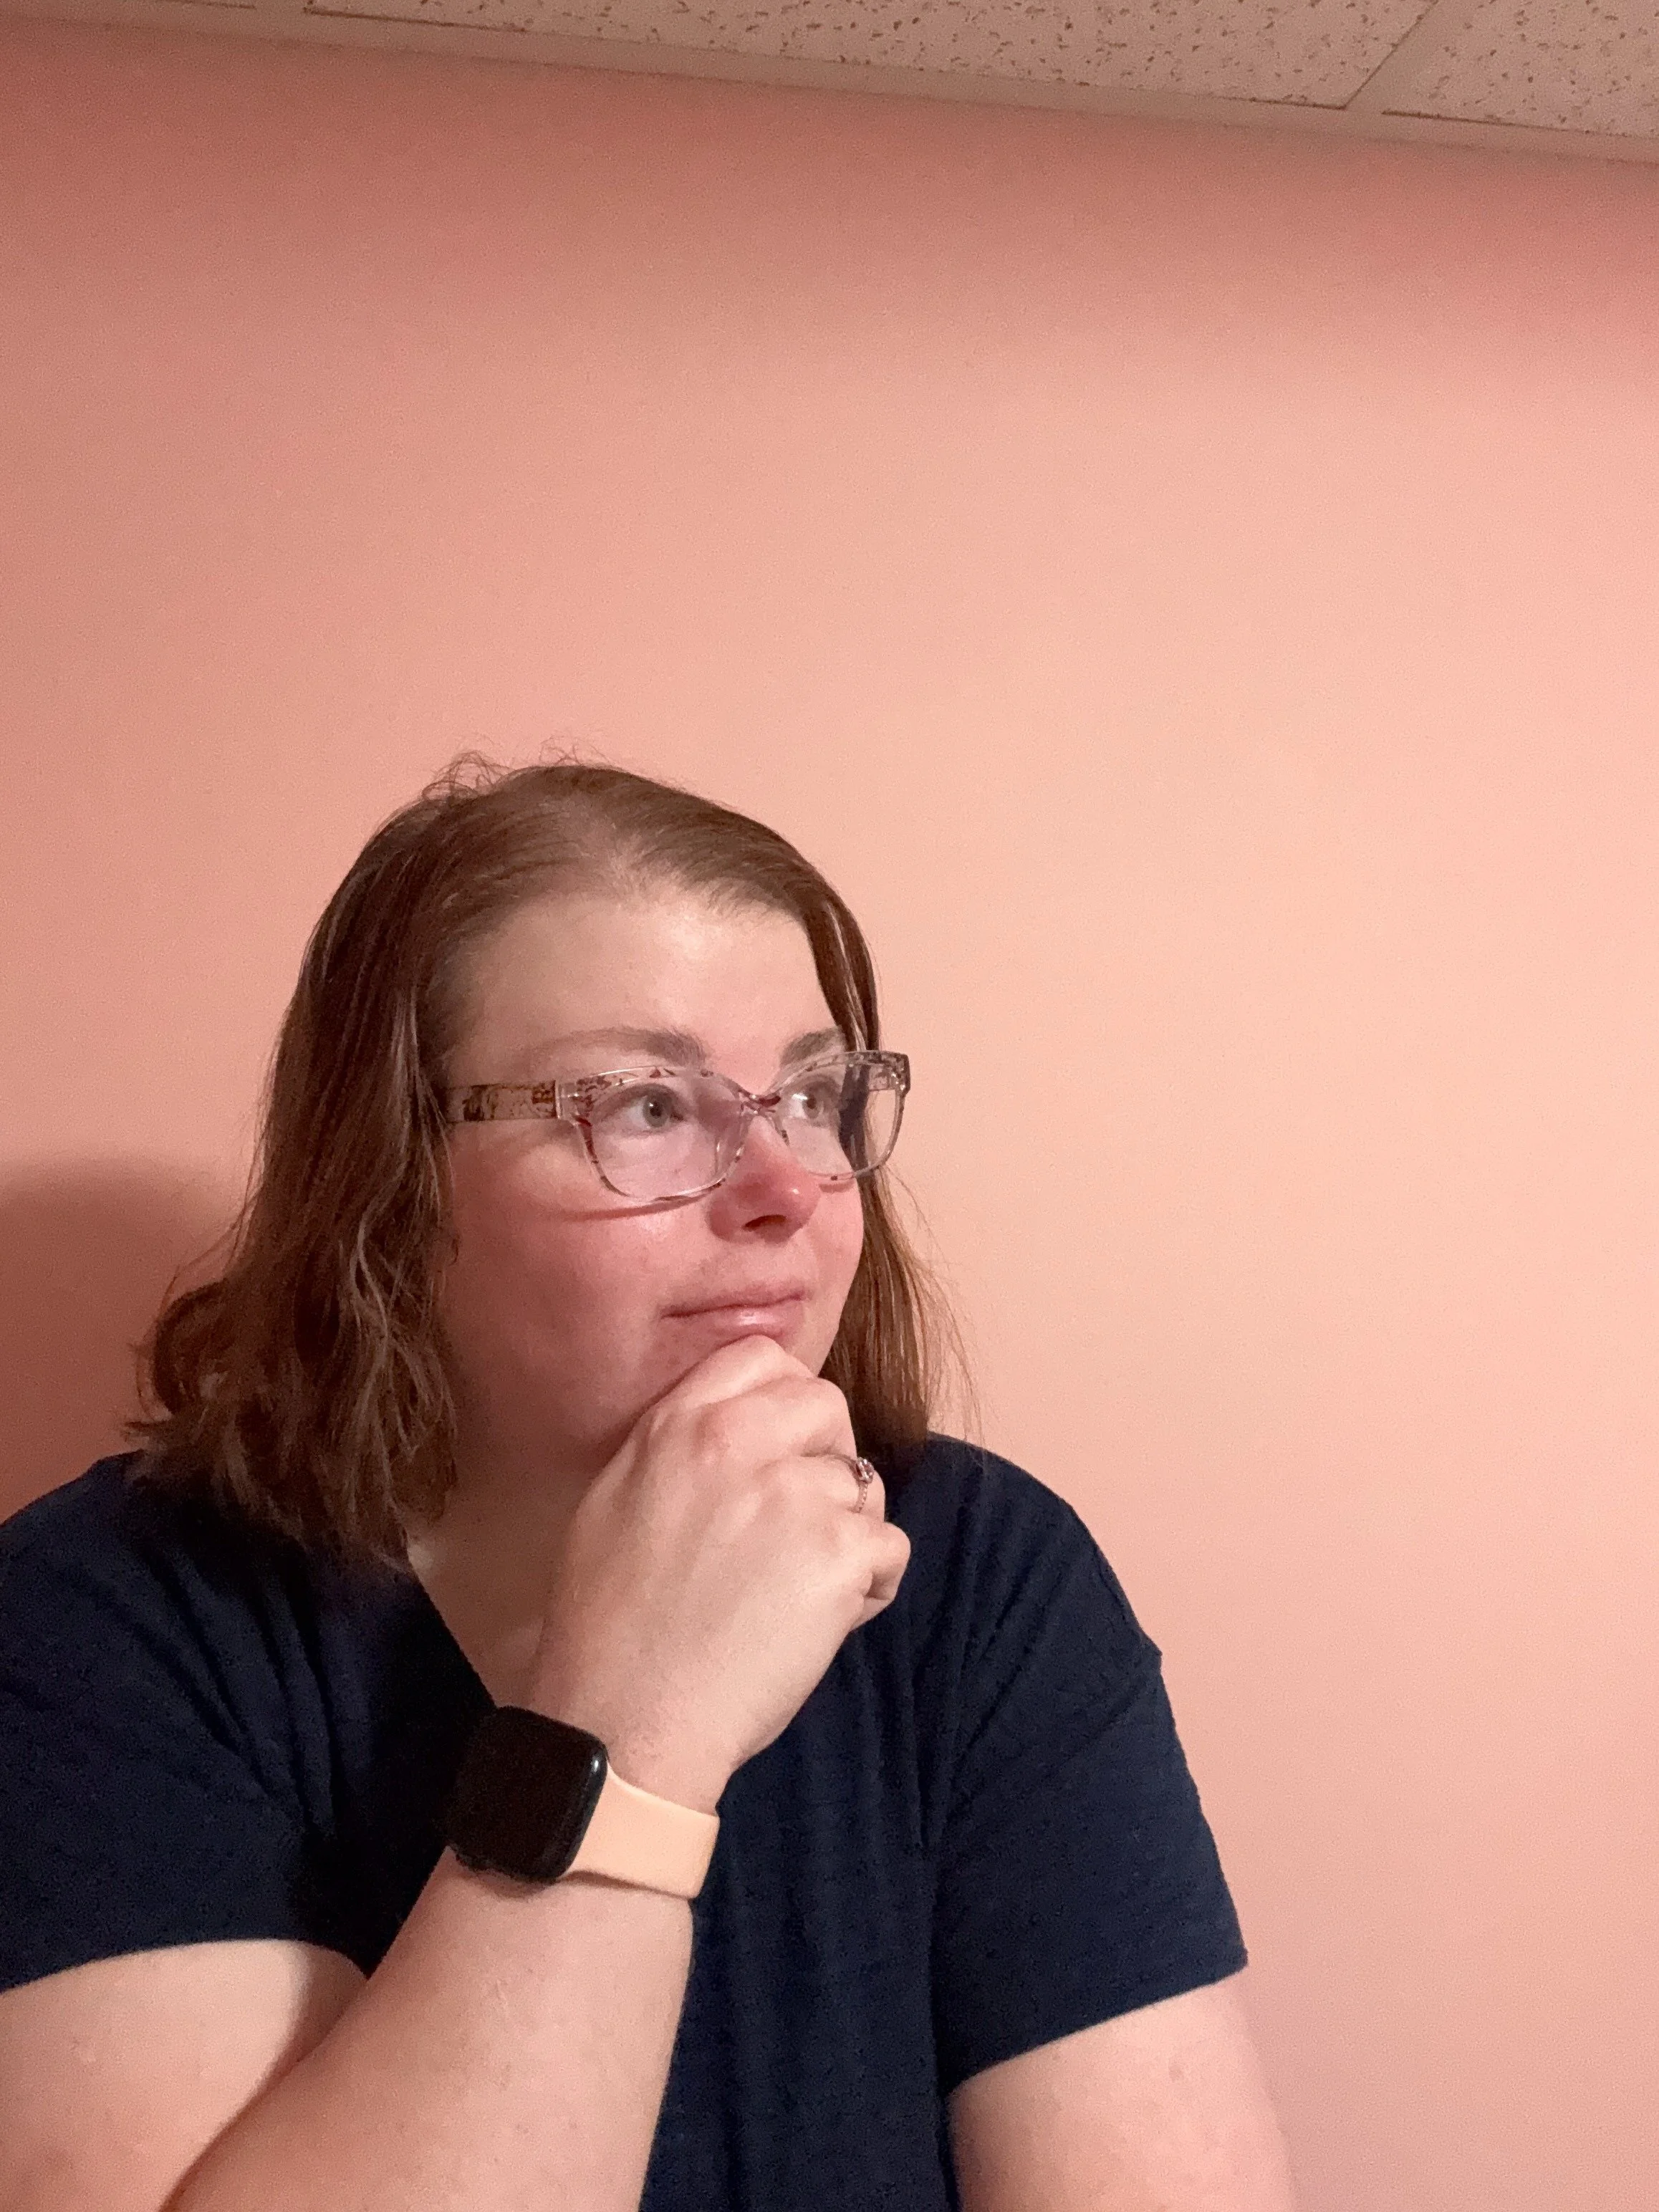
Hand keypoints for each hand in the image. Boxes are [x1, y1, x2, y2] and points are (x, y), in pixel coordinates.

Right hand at [522, 1337, 910, 1811]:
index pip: (762, 1356)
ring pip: (863, 1484)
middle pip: (828, 1407)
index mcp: (677, 1423)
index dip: (784, 1400)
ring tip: (794, 1592)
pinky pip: (888, 1548)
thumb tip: (738, 1426)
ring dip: (846, 1533)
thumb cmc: (609, 1629)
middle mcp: (737, 1442)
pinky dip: (868, 1588)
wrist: (624, 1722)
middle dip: (827, 1458)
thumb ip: (678, 1446)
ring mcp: (794, 1494)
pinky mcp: (838, 1554)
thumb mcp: (616, 1500)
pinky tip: (819, 1623)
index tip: (779, 1448)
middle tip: (797, 1525)